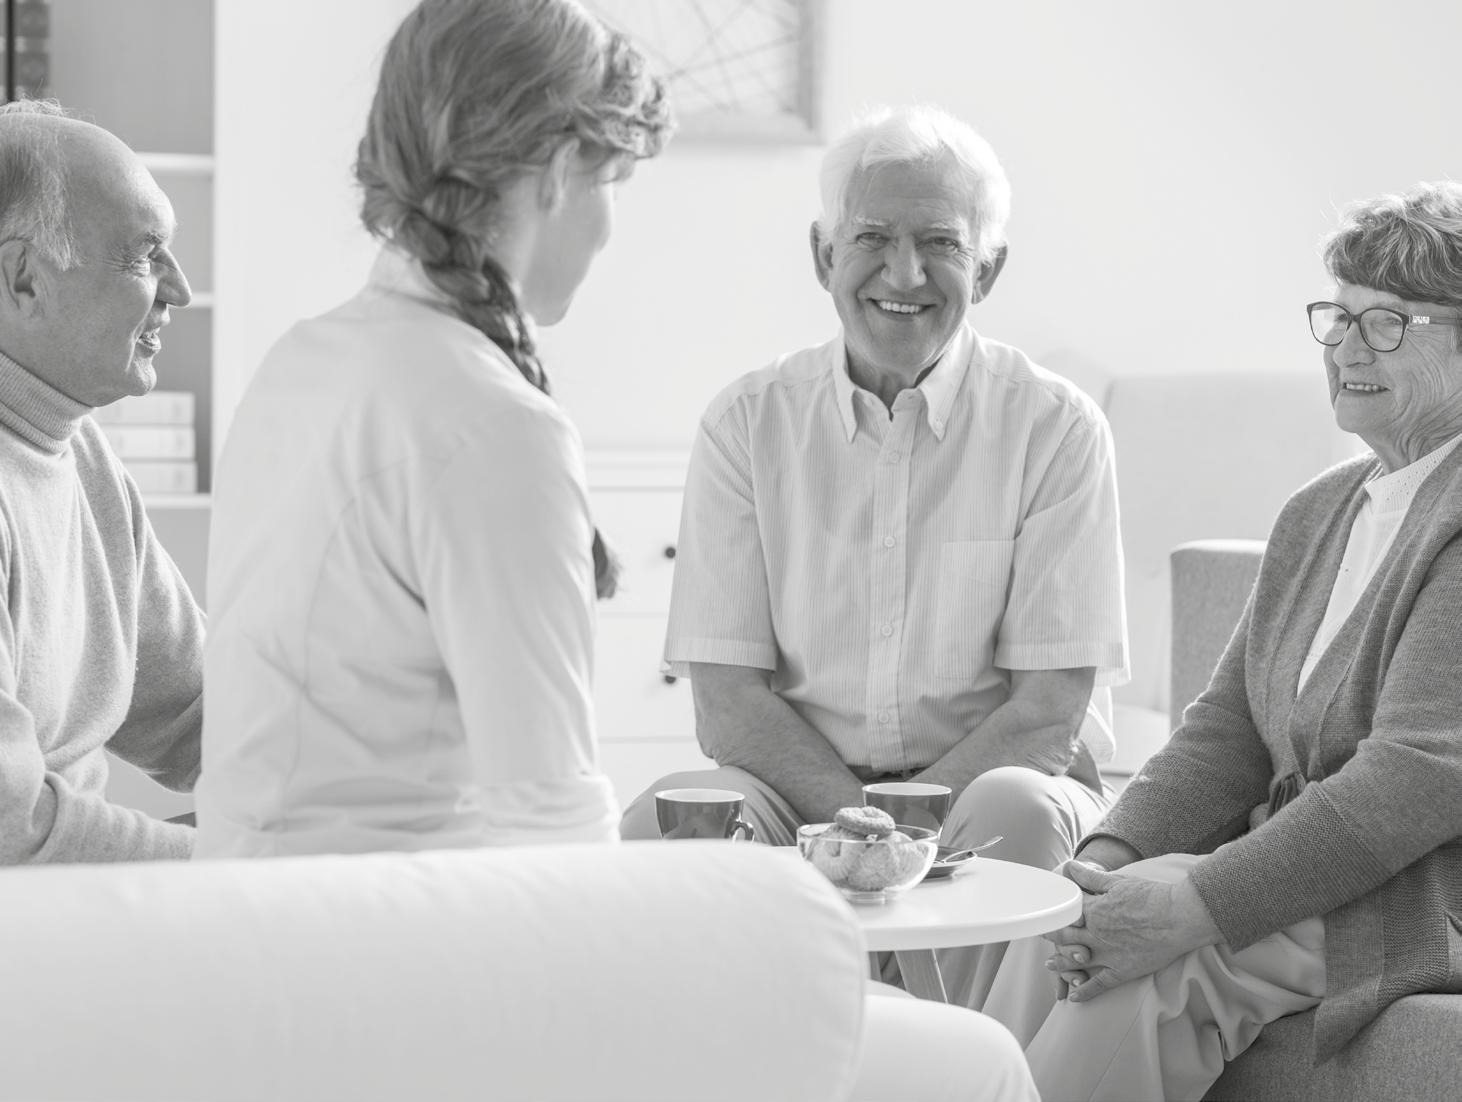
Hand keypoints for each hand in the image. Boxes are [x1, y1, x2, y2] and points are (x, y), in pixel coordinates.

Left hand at [1043, 861, 1220, 1002]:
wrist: (1179, 917)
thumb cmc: (1151, 895)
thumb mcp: (1118, 881)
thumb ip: (1091, 877)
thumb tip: (1069, 866)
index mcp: (1094, 910)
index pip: (1065, 914)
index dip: (1054, 915)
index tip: (1044, 915)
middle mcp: (1096, 933)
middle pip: (1066, 937)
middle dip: (1052, 937)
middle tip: (1041, 936)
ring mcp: (1108, 953)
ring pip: (1077, 960)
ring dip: (1061, 964)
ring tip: (1049, 965)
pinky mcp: (1123, 970)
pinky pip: (1099, 984)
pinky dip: (1085, 990)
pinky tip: (1074, 997)